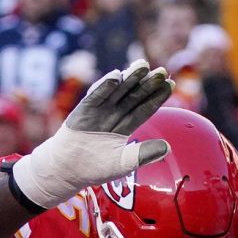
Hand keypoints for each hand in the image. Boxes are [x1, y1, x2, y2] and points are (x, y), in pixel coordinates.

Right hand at [8, 62, 174, 208]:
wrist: (66, 171)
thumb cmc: (94, 169)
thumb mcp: (123, 163)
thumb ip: (143, 155)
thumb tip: (169, 147)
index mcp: (124, 126)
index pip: (144, 108)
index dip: (156, 97)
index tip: (170, 85)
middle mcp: (113, 114)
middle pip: (134, 96)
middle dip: (147, 84)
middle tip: (162, 72)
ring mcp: (98, 110)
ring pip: (117, 91)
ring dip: (129, 78)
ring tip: (143, 65)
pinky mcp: (83, 110)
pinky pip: (95, 96)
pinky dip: (105, 86)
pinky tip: (116, 76)